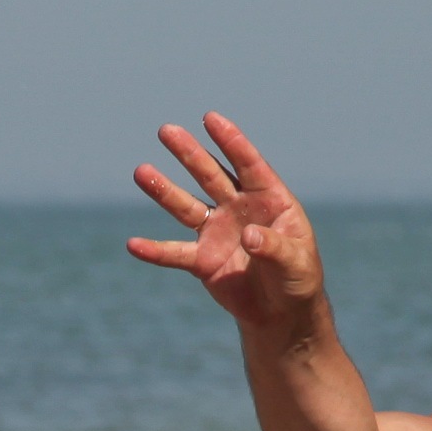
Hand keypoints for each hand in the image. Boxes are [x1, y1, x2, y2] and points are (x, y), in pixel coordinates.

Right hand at [128, 112, 323, 326]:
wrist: (281, 311)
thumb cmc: (298, 278)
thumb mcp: (296, 262)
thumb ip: (275, 247)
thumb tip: (248, 235)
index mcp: (269, 200)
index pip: (249, 165)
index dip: (231, 142)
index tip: (210, 119)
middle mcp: (238, 208)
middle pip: (211, 176)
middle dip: (190, 154)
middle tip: (166, 130)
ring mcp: (217, 231)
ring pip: (186, 206)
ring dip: (164, 190)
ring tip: (141, 171)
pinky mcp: (202, 259)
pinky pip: (176, 253)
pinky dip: (155, 251)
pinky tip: (134, 245)